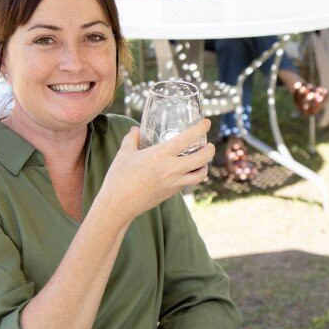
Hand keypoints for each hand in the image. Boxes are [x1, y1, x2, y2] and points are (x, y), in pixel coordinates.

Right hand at [99, 119, 213, 217]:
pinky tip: (186, 172)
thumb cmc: (119, 178)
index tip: (206, 123)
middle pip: (202, 159)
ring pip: (200, 175)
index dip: (200, 129)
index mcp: (160, 155)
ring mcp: (174, 183)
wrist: (118, 205)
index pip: (187, 138)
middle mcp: (171, 169)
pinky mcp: (171, 193)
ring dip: (204, 167)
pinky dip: (191, 176)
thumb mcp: (124, 153)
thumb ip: (132, 138)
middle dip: (210, 150)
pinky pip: (188, 183)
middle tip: (209, 145)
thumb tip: (136, 129)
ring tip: (202, 161)